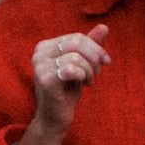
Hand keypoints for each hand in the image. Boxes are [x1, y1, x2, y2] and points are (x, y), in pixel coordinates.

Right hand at [19, 26, 110, 144]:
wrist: (56, 118)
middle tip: (97, 72)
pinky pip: (72, 68)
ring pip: (77, 56)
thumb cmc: (67, 91)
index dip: (95, 48)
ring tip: (88, 81)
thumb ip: (90, 45)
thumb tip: (104, 27)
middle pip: (77, 42)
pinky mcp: (45, 78)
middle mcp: (39, 52)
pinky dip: (83, 76)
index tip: (105, 62)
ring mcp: (40, 65)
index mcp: (46, 46)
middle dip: (94, 57)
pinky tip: (83, 84)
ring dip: (89, 70)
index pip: (77, 37)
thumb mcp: (82, 64)